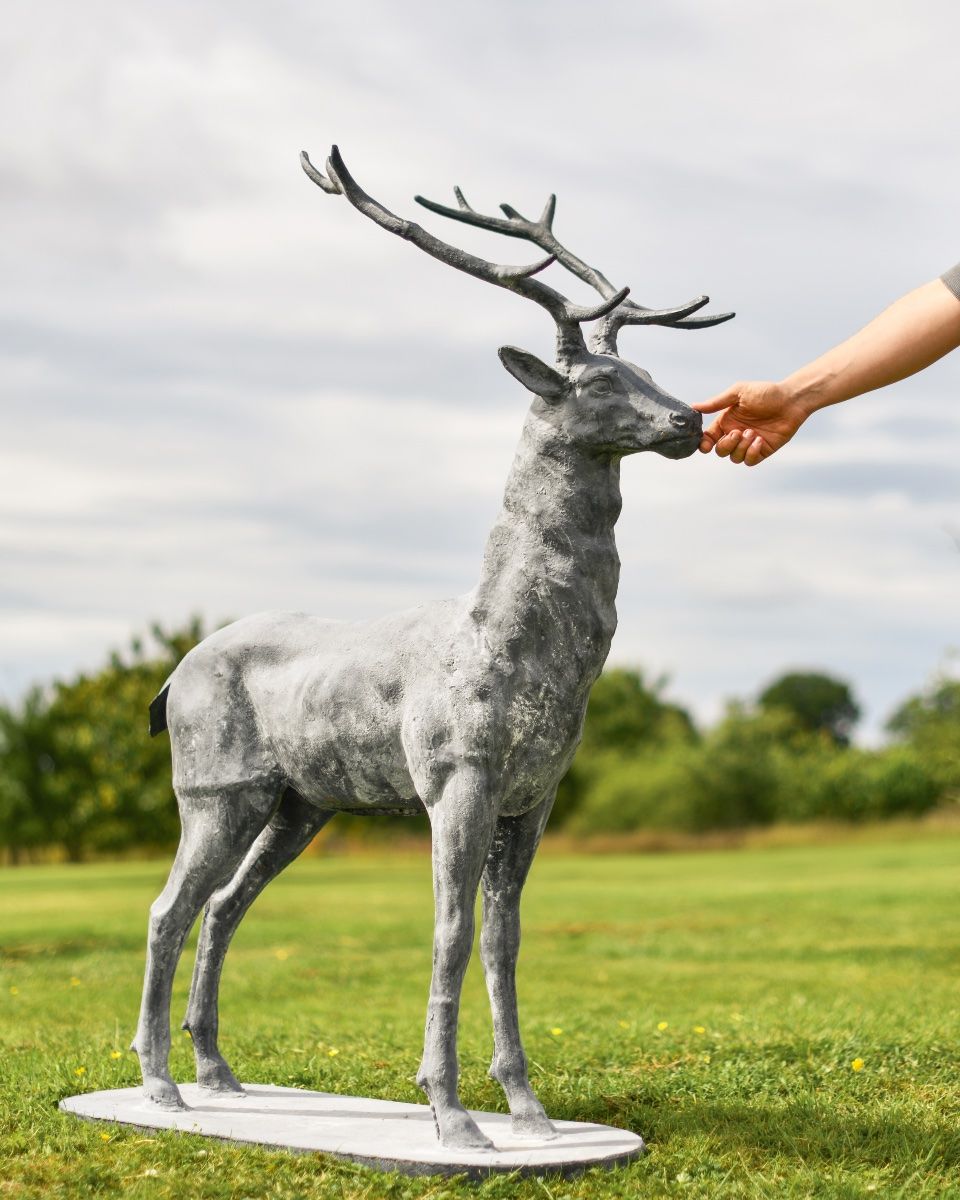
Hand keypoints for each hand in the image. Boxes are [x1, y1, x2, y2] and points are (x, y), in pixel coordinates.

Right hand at [693, 381, 809, 465]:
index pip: (709, 438)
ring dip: (741, 447)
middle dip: (726, 445)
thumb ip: (716, 402)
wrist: (792, 400)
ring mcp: (748, 444)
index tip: (706, 445)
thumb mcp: (738, 393)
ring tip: (753, 433)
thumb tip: (694, 407)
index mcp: (727, 421)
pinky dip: (751, 453)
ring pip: (734, 458)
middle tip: (738, 432)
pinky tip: (759, 440)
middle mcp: (736, 434)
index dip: (704, 444)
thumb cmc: (766, 393)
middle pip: (720, 451)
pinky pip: (749, 461)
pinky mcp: (762, 450)